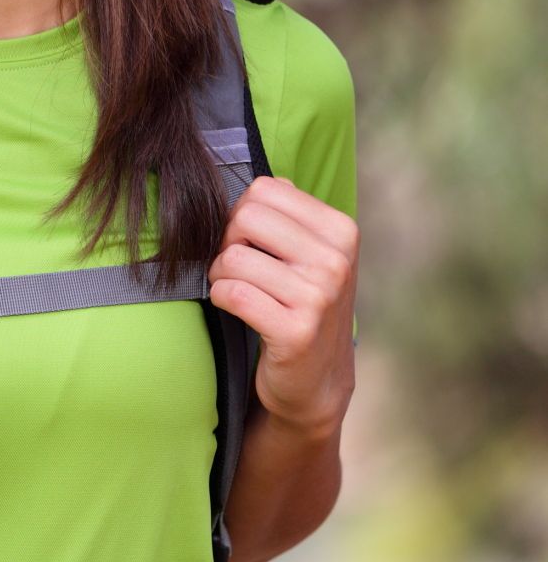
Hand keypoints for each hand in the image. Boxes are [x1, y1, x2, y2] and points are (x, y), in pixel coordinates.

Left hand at [207, 175, 358, 439]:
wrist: (316, 380)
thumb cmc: (301, 304)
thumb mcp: (309, 253)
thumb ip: (288, 214)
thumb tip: (265, 181)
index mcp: (341, 230)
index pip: (264, 190)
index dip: (242, 215)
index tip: (252, 243)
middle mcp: (336, 260)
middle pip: (243, 218)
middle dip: (227, 243)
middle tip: (238, 269)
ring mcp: (319, 297)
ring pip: (231, 259)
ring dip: (220, 276)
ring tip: (240, 292)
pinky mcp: (296, 331)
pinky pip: (230, 293)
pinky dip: (222, 298)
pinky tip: (238, 310)